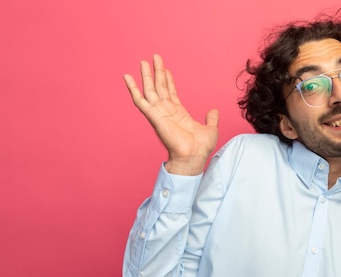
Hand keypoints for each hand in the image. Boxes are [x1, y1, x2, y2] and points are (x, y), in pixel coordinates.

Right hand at [124, 54, 218, 174]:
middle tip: (155, 57)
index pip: (171, 93)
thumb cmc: (200, 148)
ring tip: (143, 61)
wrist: (194, 156)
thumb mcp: (210, 129)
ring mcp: (159, 113)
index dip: (168, 80)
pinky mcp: (153, 116)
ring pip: (150, 90)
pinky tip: (127, 77)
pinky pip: (140, 100)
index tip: (165, 68)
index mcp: (179, 114)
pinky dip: (132, 88)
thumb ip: (211, 119)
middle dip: (157, 72)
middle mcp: (167, 112)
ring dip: (146, 75)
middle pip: (160, 87)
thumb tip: (214, 111)